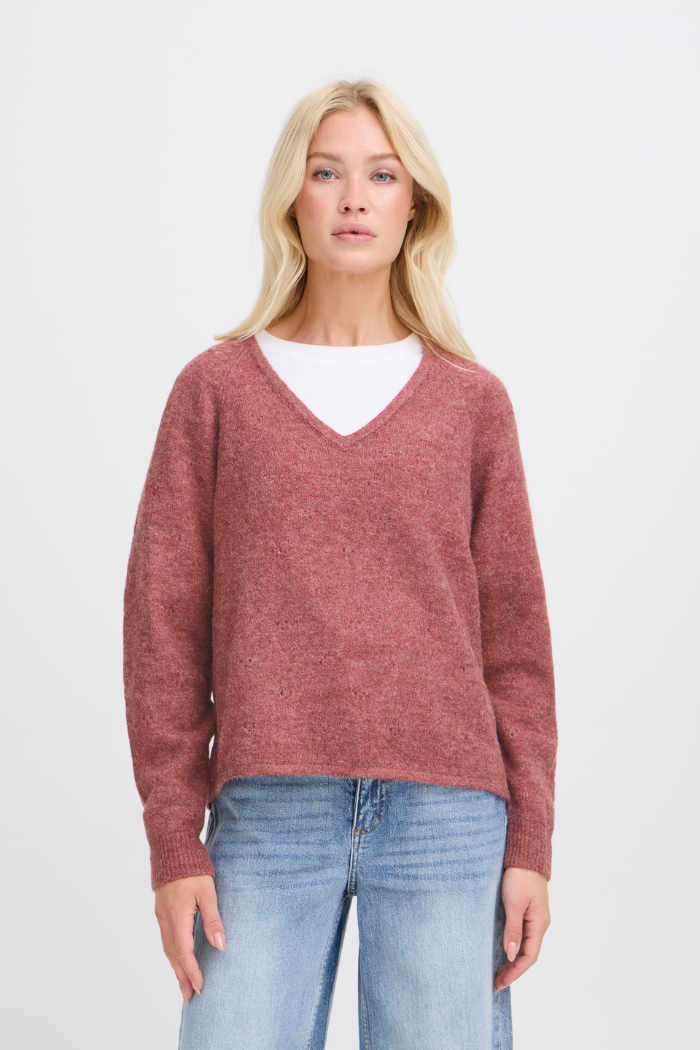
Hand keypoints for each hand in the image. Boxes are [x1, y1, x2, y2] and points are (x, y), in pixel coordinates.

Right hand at [154, 874, 225, 1002]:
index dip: (192, 972)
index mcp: (177, 917)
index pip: (184, 952)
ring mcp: (161, 916)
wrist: (172, 849)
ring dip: (176, 969)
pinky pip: (166, 940)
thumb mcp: (208, 892)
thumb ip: (213, 919)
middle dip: (182, 977)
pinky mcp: (162, 912)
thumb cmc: (193, 869)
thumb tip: (220, 946)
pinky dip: (172, 955)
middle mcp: (166, 920)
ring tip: (184, 985)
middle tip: (189, 998)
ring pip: (168, 949)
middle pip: (173, 956)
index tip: (200, 987)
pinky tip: (178, 960)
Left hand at [494, 867, 550, 991]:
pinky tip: (503, 950)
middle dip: (512, 970)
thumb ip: (513, 929)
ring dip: (512, 960)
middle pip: (527, 954)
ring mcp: (534, 917)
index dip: (515, 972)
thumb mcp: (513, 903)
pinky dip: (512, 947)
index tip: (500, 983)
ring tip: (496, 971)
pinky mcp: (527, 911)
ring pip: (525, 946)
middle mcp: (539, 924)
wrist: (524, 854)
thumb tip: (512, 955)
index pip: (529, 957)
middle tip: (495, 982)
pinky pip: (522, 935)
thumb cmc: (519, 876)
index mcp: (539, 924)